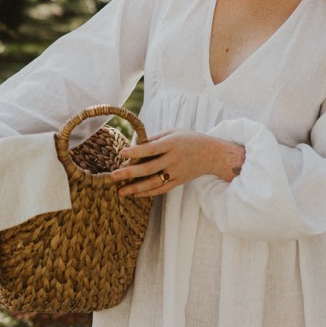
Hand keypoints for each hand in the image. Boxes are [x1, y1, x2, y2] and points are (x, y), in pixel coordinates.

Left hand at [110, 129, 244, 197]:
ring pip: (153, 183)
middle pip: (149, 168)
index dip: (136, 151)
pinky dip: (147, 193)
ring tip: (120, 191)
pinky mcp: (178, 182)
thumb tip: (134, 145)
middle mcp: (173, 159)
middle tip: (113, 176)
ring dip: (135, 188)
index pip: (151, 149)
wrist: (212, 154)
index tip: (121, 153)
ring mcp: (176, 173)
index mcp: (171, 144)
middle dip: (130, 173)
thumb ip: (155, 139)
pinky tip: (135, 194)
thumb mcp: (173, 132)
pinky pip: (160, 189)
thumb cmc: (189, 139)